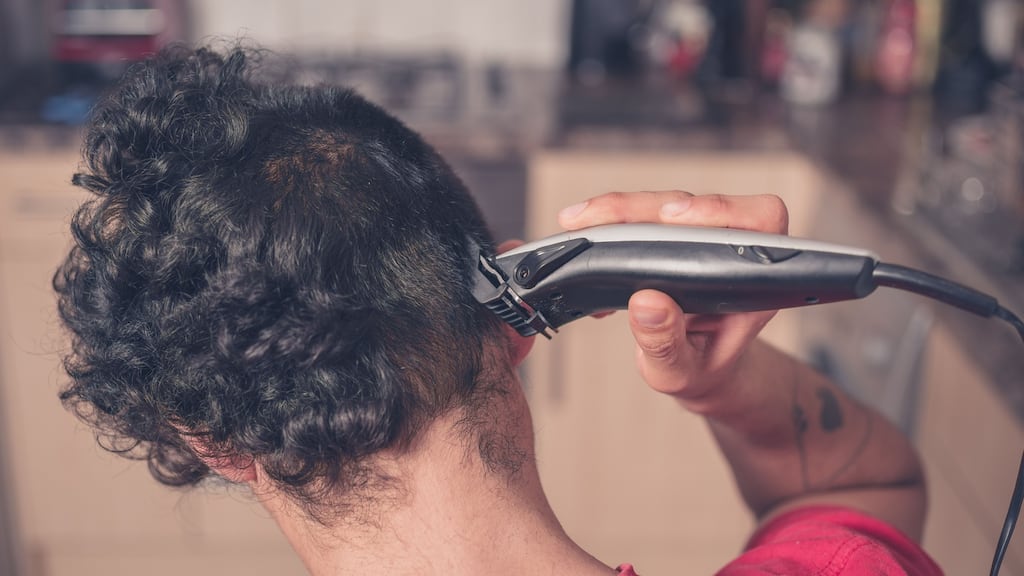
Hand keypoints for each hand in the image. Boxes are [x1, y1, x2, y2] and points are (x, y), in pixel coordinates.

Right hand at [558, 191, 788, 412]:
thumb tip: (647, 303)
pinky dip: (611, 224)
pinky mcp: (672, 238)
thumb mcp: (681, 371)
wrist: (699, 366)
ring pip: (662, 207)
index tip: (674, 218)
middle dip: (638, 208)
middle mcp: (729, 249)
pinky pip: (644, 218)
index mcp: (752, 278)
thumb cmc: (701, 366)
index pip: (758, 219)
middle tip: (592, 220)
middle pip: (690, 207)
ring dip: (617, 211)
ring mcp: (699, 240)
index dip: (720, 209)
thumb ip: (666, 344)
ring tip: (577, 223)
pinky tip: (584, 240)